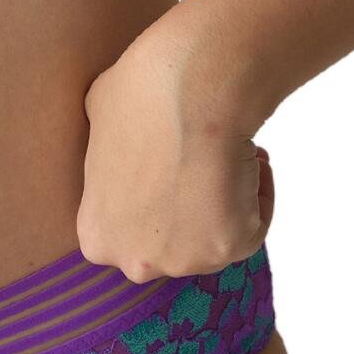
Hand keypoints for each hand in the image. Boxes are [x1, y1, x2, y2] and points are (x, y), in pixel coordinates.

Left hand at [77, 10, 274, 282]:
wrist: (193, 90)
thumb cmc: (143, 92)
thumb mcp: (100, 112)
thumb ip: (104, 140)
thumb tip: (117, 124)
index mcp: (96, 238)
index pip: (132, 231)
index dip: (157, 195)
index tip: (172, 164)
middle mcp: (134, 262)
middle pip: (171, 244)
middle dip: (188, 209)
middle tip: (202, 161)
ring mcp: (181, 262)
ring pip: (213, 239)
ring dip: (224, 200)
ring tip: (225, 153)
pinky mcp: (226, 251)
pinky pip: (252, 230)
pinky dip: (257, 195)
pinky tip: (248, 159)